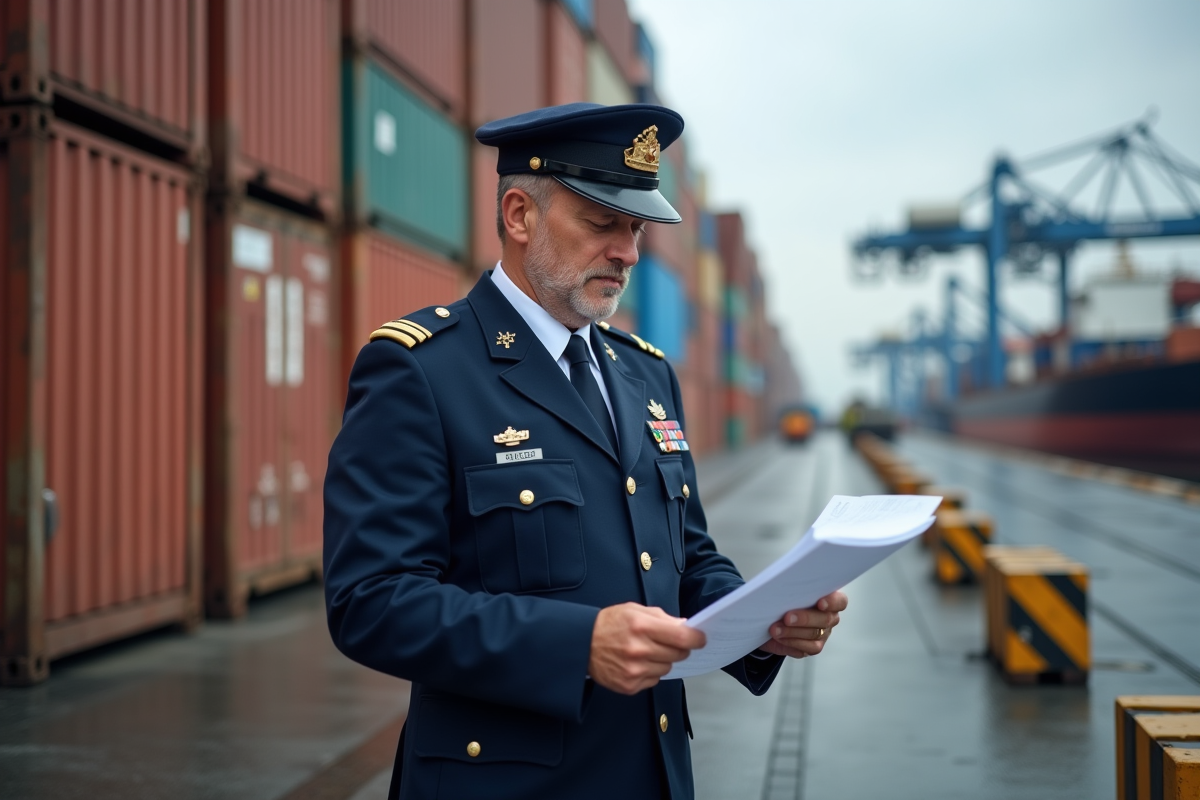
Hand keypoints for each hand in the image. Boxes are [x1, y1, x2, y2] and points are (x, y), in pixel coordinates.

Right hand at [588, 603, 706, 694]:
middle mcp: (639, 650)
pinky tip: (637, 663)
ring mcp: (634, 670)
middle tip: (670, 642)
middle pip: (678, 654)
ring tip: (646, 651)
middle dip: (679, 648)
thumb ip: (662, 618)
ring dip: (663, 660)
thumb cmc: (609, 624)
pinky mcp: (629, 685)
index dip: (696, 638)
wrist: (581, 644)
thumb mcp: (634, 610)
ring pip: (667, 668)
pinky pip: (654, 680)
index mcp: (641, 626)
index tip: (701, 638)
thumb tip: (685, 627)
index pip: (682, 637)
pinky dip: (650, 672)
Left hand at [758, 590, 847, 658]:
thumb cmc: (785, 601)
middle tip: (787, 617)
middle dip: (805, 619)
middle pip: (826, 619)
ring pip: (815, 635)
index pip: (840, 601)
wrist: (773, 620)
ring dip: (792, 632)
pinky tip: (779, 638)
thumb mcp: (789, 592)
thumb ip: (793, 590)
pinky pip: (806, 648)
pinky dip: (790, 643)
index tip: (820, 603)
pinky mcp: (813, 647)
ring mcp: (823, 634)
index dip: (832, 602)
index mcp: (829, 599)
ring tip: (775, 629)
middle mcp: (829, 617)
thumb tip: (783, 590)